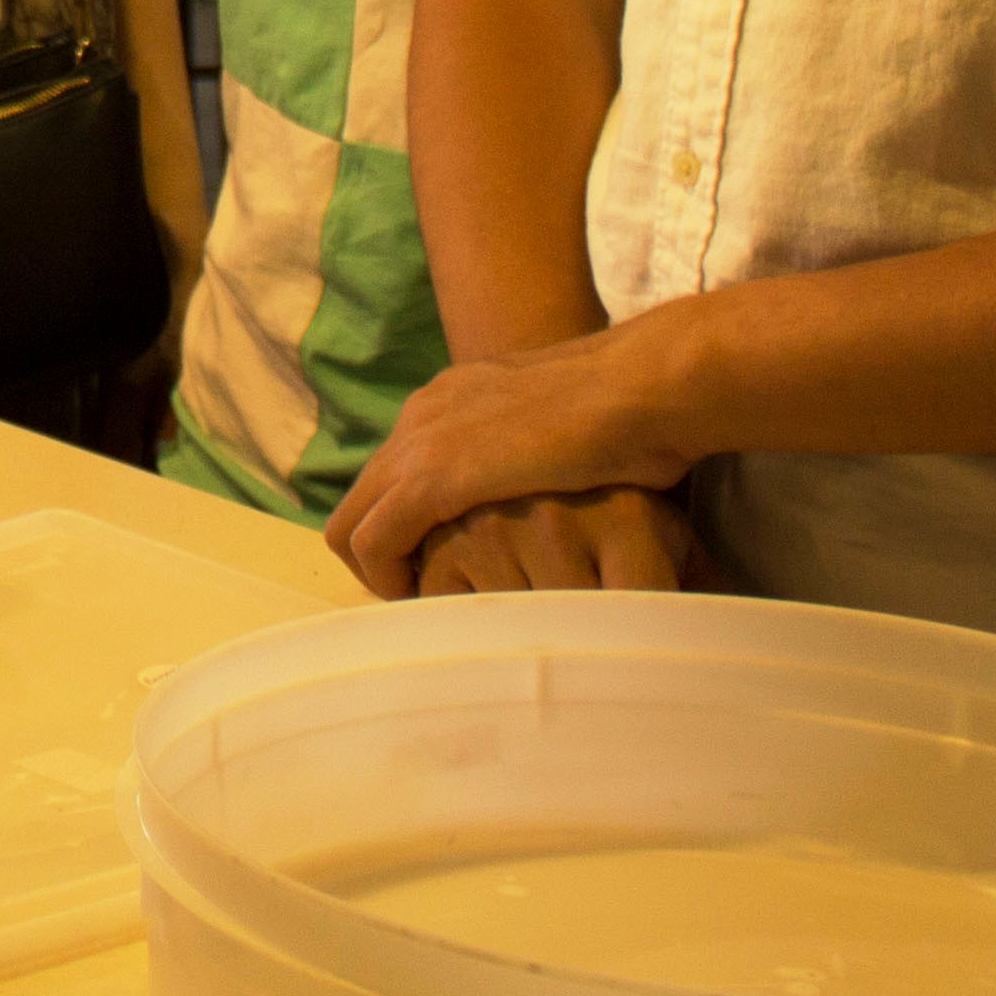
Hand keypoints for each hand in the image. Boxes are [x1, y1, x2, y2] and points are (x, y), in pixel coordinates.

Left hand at [323, 313, 703, 597]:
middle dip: (385, 554)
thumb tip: (541, 497)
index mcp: (453, 399)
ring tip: (428, 607)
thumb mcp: (562, 436)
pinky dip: (390, 580)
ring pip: (352, 524)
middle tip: (429, 596)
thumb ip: (531, 459)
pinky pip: (373, 542)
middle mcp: (424, 414)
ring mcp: (422, 442)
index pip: (394, 473)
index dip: (409, 528)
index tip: (443, 569)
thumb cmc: (633, 417)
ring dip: (382, 574)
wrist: (643, 388)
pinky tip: (429, 602)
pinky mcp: (432, 477)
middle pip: (361, 498)